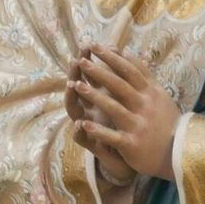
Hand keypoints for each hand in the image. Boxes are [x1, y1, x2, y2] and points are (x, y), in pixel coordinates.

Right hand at [65, 57, 137, 184]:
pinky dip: (79, 132)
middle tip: (76, 60)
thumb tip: (121, 51)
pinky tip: (78, 124)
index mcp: (99, 99)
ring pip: (75, 111)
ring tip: (71, 85)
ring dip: (72, 98)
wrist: (132, 157)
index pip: (89, 76)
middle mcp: (90, 110)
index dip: (88, 61)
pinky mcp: (93, 145)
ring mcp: (89, 127)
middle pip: (78, 89)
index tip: (88, 45)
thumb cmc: (126, 126)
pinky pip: (83, 139)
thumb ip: (120, 79)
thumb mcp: (124, 101)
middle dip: (76, 74)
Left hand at [70, 46, 180, 180]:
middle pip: (119, 85)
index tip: (95, 45)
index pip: (129, 70)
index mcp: (150, 93)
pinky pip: (112, 136)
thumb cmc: (165, 120)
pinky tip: (83, 124)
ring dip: (94, 97)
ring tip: (76, 86)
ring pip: (114, 108)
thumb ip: (143, 74)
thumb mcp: (159, 94)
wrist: (179, 152)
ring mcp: (138, 125)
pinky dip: (98, 131)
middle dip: (98, 72)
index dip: (111, 58)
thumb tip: (126, 51)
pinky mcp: (132, 144)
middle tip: (81, 60)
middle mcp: (144, 106)